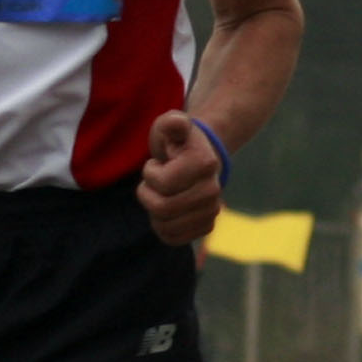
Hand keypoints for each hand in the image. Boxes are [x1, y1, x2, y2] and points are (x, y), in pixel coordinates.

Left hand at [138, 108, 224, 242]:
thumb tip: (178, 123)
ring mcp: (212, 211)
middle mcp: (213, 190)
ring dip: (153, 211)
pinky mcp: (206, 226)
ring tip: (161, 194)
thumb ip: (171, 122)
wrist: (197, 158)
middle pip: (162, 208)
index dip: (150, 173)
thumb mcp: (169, 125)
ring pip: (166, 226)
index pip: (162, 183)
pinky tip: (166, 210)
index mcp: (205, 163)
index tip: (156, 164)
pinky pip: (173, 238)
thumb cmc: (177, 141)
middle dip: (148, 194)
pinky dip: (162, 227)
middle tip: (154, 182)